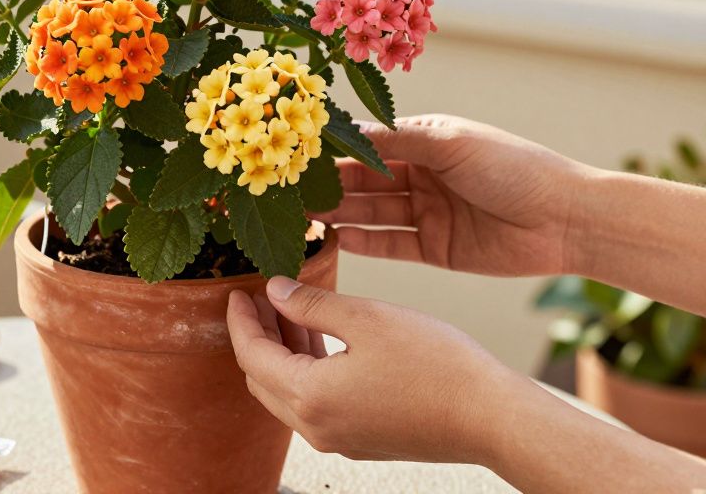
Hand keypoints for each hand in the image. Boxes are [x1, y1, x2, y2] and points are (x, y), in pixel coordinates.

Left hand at [227, 278, 518, 463]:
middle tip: (260, 298)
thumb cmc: (437, 366)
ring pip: (288, 393)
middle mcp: (316, 428)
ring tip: (289, 310)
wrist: (492, 418)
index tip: (236, 292)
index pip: (250, 355)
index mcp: (310, 397)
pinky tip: (321, 339)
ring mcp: (339, 438)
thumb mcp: (367, 318)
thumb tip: (274, 291)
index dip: (239, 320)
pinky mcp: (361, 439)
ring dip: (282, 353)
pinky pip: (315, 404)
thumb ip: (311, 305)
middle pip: (261, 379)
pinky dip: (306, 371)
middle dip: (256, 336)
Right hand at [316, 114, 591, 276]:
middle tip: (290, 192)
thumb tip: (346, 132)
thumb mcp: (450, 144)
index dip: (335, 151)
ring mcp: (427, 213)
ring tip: (304, 217)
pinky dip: (363, 243)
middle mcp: (422, 176)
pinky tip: (336, 240)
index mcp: (425, 142)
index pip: (369, 145)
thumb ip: (396, 142)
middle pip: (364, 181)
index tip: (297, 155)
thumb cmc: (514, 168)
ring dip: (340, 214)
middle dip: (329, 185)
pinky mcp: (435, 249)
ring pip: (372, 213)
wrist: (566, 220)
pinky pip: (389, 245)